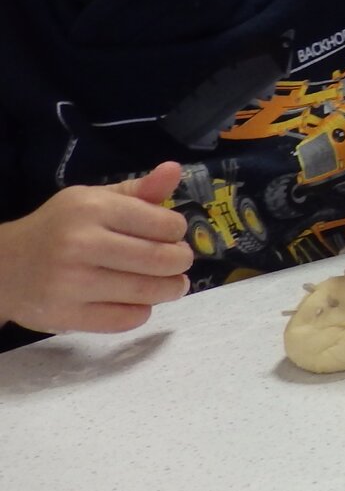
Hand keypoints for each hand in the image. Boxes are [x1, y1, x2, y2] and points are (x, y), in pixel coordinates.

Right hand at [0, 162, 192, 334]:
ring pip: (147, 292)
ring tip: (172, 284)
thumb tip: (174, 170)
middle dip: (181, 262)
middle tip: (179, 263)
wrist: (4, 266)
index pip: (164, 224)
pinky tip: (139, 301)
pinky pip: (125, 320)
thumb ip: (139, 190)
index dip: (177, 231)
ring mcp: (72, 283)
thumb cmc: (59, 227)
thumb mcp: (94, 199)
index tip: (173, 235)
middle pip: (161, 260)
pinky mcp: (66, 316)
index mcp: (92, 209)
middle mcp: (82, 244)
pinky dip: (142, 312)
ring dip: (170, 289)